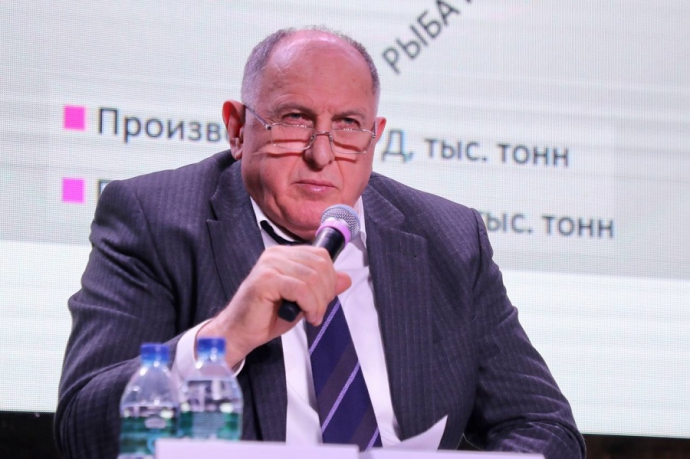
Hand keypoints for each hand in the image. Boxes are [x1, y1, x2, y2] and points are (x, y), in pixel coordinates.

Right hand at [198, 245, 350, 367]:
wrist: (239, 332)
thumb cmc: (267, 316)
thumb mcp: (303, 300)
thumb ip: (323, 287)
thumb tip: (346, 278)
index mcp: (284, 254)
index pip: (321, 256)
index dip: (330, 279)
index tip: (323, 300)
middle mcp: (276, 254)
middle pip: (320, 266)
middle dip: (326, 293)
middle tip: (317, 311)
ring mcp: (269, 265)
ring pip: (313, 278)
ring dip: (318, 302)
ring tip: (311, 315)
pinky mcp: (265, 280)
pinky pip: (301, 289)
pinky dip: (309, 305)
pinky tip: (305, 315)